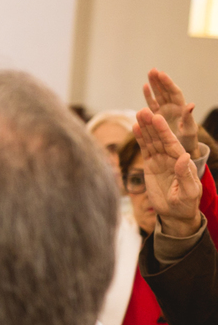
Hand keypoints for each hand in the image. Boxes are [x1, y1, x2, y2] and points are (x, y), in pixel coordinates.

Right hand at [133, 108, 202, 236]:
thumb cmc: (186, 204)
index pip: (172, 143)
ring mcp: (160, 160)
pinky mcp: (150, 165)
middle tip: (144, 110)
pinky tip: (135, 127)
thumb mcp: (189, 192)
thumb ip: (185, 174)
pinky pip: (145, 149)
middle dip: (153, 124)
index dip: (165, 131)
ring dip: (145, 127)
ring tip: (139, 113)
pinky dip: (140, 138)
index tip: (158, 119)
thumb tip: (184, 157)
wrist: (175, 213)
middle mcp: (171, 157)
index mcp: (182, 161)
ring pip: (152, 141)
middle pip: (160, 138)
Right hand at [143, 68, 197, 155]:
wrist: (180, 151)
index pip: (174, 93)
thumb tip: (191, 104)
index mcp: (181, 109)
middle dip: (160, 80)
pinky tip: (145, 86)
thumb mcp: (190, 131)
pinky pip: (152, 104)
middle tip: (153, 70)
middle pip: (165, 91)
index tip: (161, 74)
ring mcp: (164, 111)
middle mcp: (173, 108)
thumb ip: (189, 118)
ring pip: (158, 95)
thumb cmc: (187, 142)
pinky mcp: (157, 117)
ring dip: (154, 84)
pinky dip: (149, 95)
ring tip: (149, 73)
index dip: (168, 83)